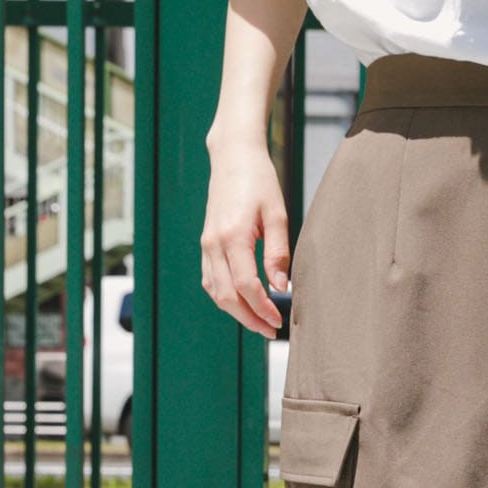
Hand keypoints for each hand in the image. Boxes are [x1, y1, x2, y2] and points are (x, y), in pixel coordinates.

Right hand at [200, 132, 289, 337]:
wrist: (233, 156)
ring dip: (236, 312)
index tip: (279, 320)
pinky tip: (243, 303)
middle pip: (227, 296)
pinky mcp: (206, 243)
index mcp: (233, 236)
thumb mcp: (277, 214)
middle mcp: (214, 243)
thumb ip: (278, 252)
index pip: (246, 286)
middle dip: (249, 318)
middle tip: (271, 331)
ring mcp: (206, 244)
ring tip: (260, 322)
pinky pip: (210, 280)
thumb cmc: (260, 181)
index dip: (263, 308)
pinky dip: (225, 297)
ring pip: (215, 292)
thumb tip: (281, 287)